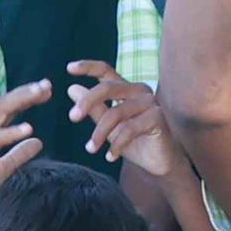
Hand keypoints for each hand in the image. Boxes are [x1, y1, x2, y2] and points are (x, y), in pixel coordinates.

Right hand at [0, 83, 52, 228]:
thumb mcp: (5, 168)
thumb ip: (19, 153)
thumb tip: (38, 141)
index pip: (9, 107)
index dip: (27, 96)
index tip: (47, 89)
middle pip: (6, 102)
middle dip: (27, 91)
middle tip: (46, 84)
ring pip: (0, 111)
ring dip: (21, 100)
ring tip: (40, 93)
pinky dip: (12, 132)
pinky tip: (29, 129)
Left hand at [66, 63, 176, 182]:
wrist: (160, 163)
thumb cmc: (136, 143)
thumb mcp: (109, 127)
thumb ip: (94, 109)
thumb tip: (71, 89)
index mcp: (126, 89)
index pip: (106, 70)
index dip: (88, 66)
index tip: (69, 68)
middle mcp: (139, 91)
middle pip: (107, 87)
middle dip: (87, 102)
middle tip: (72, 117)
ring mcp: (150, 103)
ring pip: (116, 112)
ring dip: (100, 133)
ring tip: (90, 149)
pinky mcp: (157, 117)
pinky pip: (129, 129)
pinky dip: (117, 145)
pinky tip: (110, 157)